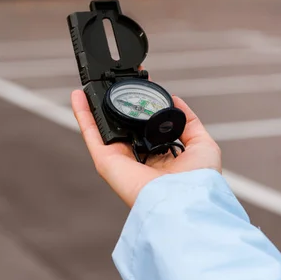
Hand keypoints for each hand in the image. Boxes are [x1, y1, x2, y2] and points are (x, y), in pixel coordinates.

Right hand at [71, 90, 221, 206]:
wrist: (183, 199)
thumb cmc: (197, 180)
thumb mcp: (202, 144)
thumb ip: (189, 122)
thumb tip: (175, 100)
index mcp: (158, 156)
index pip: (146, 126)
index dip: (142, 105)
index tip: (141, 83)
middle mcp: (136, 158)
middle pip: (122, 125)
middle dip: (117, 103)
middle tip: (114, 79)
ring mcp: (119, 159)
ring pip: (103, 127)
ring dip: (94, 106)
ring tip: (92, 84)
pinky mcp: (105, 161)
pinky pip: (91, 132)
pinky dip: (82, 113)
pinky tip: (78, 95)